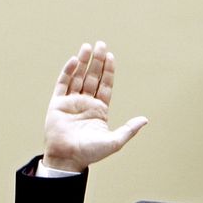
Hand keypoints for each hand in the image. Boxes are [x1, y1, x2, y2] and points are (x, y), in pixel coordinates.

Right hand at [42, 41, 147, 171]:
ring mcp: (71, 102)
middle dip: (97, 61)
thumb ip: (129, 129)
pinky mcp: (57, 103)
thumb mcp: (115, 141)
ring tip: (88, 46)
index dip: (108, 71)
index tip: (111, 56)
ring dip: (83, 62)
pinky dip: (68, 72)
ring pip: (78, 77)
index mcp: (99, 110)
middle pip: (92, 77)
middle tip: (101, 44)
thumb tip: (145, 119)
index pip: (105, 86)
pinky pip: (63, 84)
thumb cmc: (90, 153)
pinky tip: (75, 61)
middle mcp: (86, 104)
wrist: (68, 158)